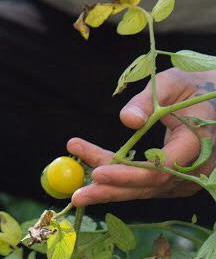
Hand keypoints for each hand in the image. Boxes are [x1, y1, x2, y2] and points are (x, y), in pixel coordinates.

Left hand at [68, 68, 215, 204]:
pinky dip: (121, 181)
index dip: (127, 173)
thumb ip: (148, 101)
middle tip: (77, 195)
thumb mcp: (171, 83)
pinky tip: (96, 178)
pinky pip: (146, 183)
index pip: (159, 168)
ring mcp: (187, 178)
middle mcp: (194, 169)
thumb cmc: (191, 88)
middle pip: (148, 185)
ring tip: (78, 190)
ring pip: (144, 187)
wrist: (215, 102)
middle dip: (111, 190)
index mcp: (196, 144)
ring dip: (110, 187)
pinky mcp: (177, 180)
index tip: (98, 171)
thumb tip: (127, 121)